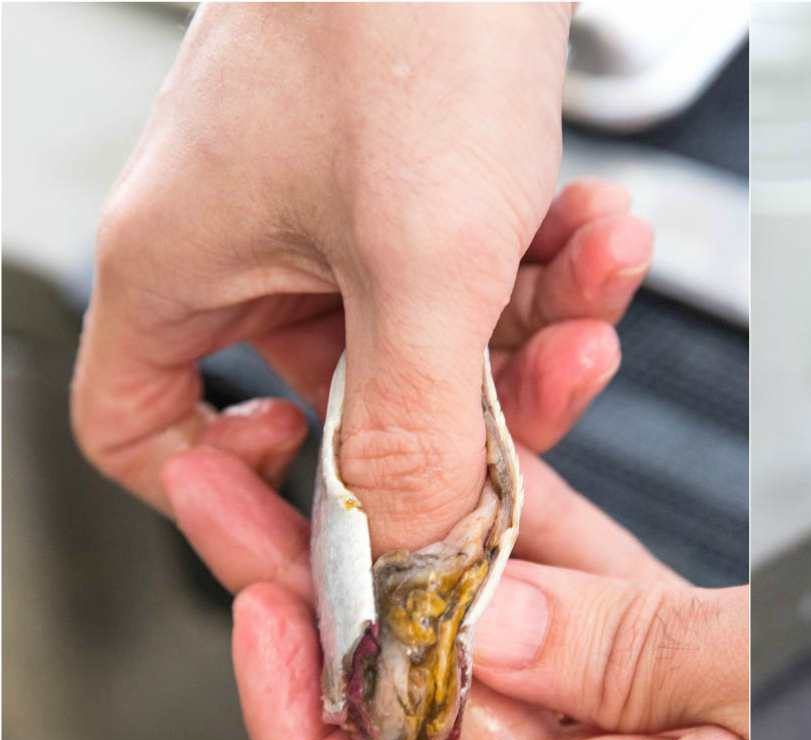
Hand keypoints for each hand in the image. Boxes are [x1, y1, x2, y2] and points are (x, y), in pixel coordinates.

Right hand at [73, 2, 651, 555]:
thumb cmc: (399, 20)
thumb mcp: (417, 263)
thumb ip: (409, 425)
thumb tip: (401, 550)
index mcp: (184, 266)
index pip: (140, 423)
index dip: (229, 487)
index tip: (334, 504)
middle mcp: (247, 246)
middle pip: (350, 404)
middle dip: (475, 403)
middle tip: (562, 376)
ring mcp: (331, 213)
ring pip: (438, 342)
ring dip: (540, 322)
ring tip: (605, 263)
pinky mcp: (411, 181)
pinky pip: (479, 270)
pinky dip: (549, 260)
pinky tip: (604, 223)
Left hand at [162, 439, 748, 739]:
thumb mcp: (766, 700)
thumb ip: (631, 661)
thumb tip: (493, 617)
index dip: (303, 733)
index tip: (266, 623)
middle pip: (431, 711)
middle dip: (343, 598)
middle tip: (264, 496)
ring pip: (511, 648)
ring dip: (438, 555)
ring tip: (370, 456)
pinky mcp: (701, 692)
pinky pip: (600, 615)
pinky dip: (549, 546)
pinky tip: (502, 473)